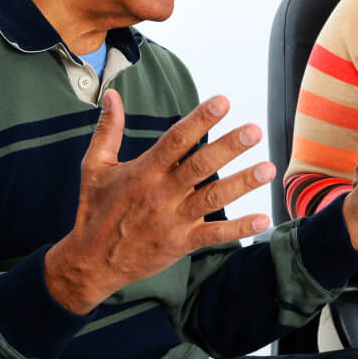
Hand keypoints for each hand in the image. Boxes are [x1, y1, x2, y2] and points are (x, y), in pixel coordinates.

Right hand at [45, 90, 274, 314]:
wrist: (89, 263)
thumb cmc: (94, 208)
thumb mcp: (94, 166)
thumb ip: (108, 130)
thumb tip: (112, 95)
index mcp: (144, 171)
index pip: (176, 140)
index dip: (200, 120)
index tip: (223, 102)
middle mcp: (162, 193)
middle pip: (201, 165)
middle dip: (229, 147)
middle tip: (254, 130)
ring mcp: (174, 219)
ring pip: (213, 198)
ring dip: (242, 183)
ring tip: (268, 169)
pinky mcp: (181, 243)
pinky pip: (214, 235)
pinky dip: (239, 228)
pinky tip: (263, 219)